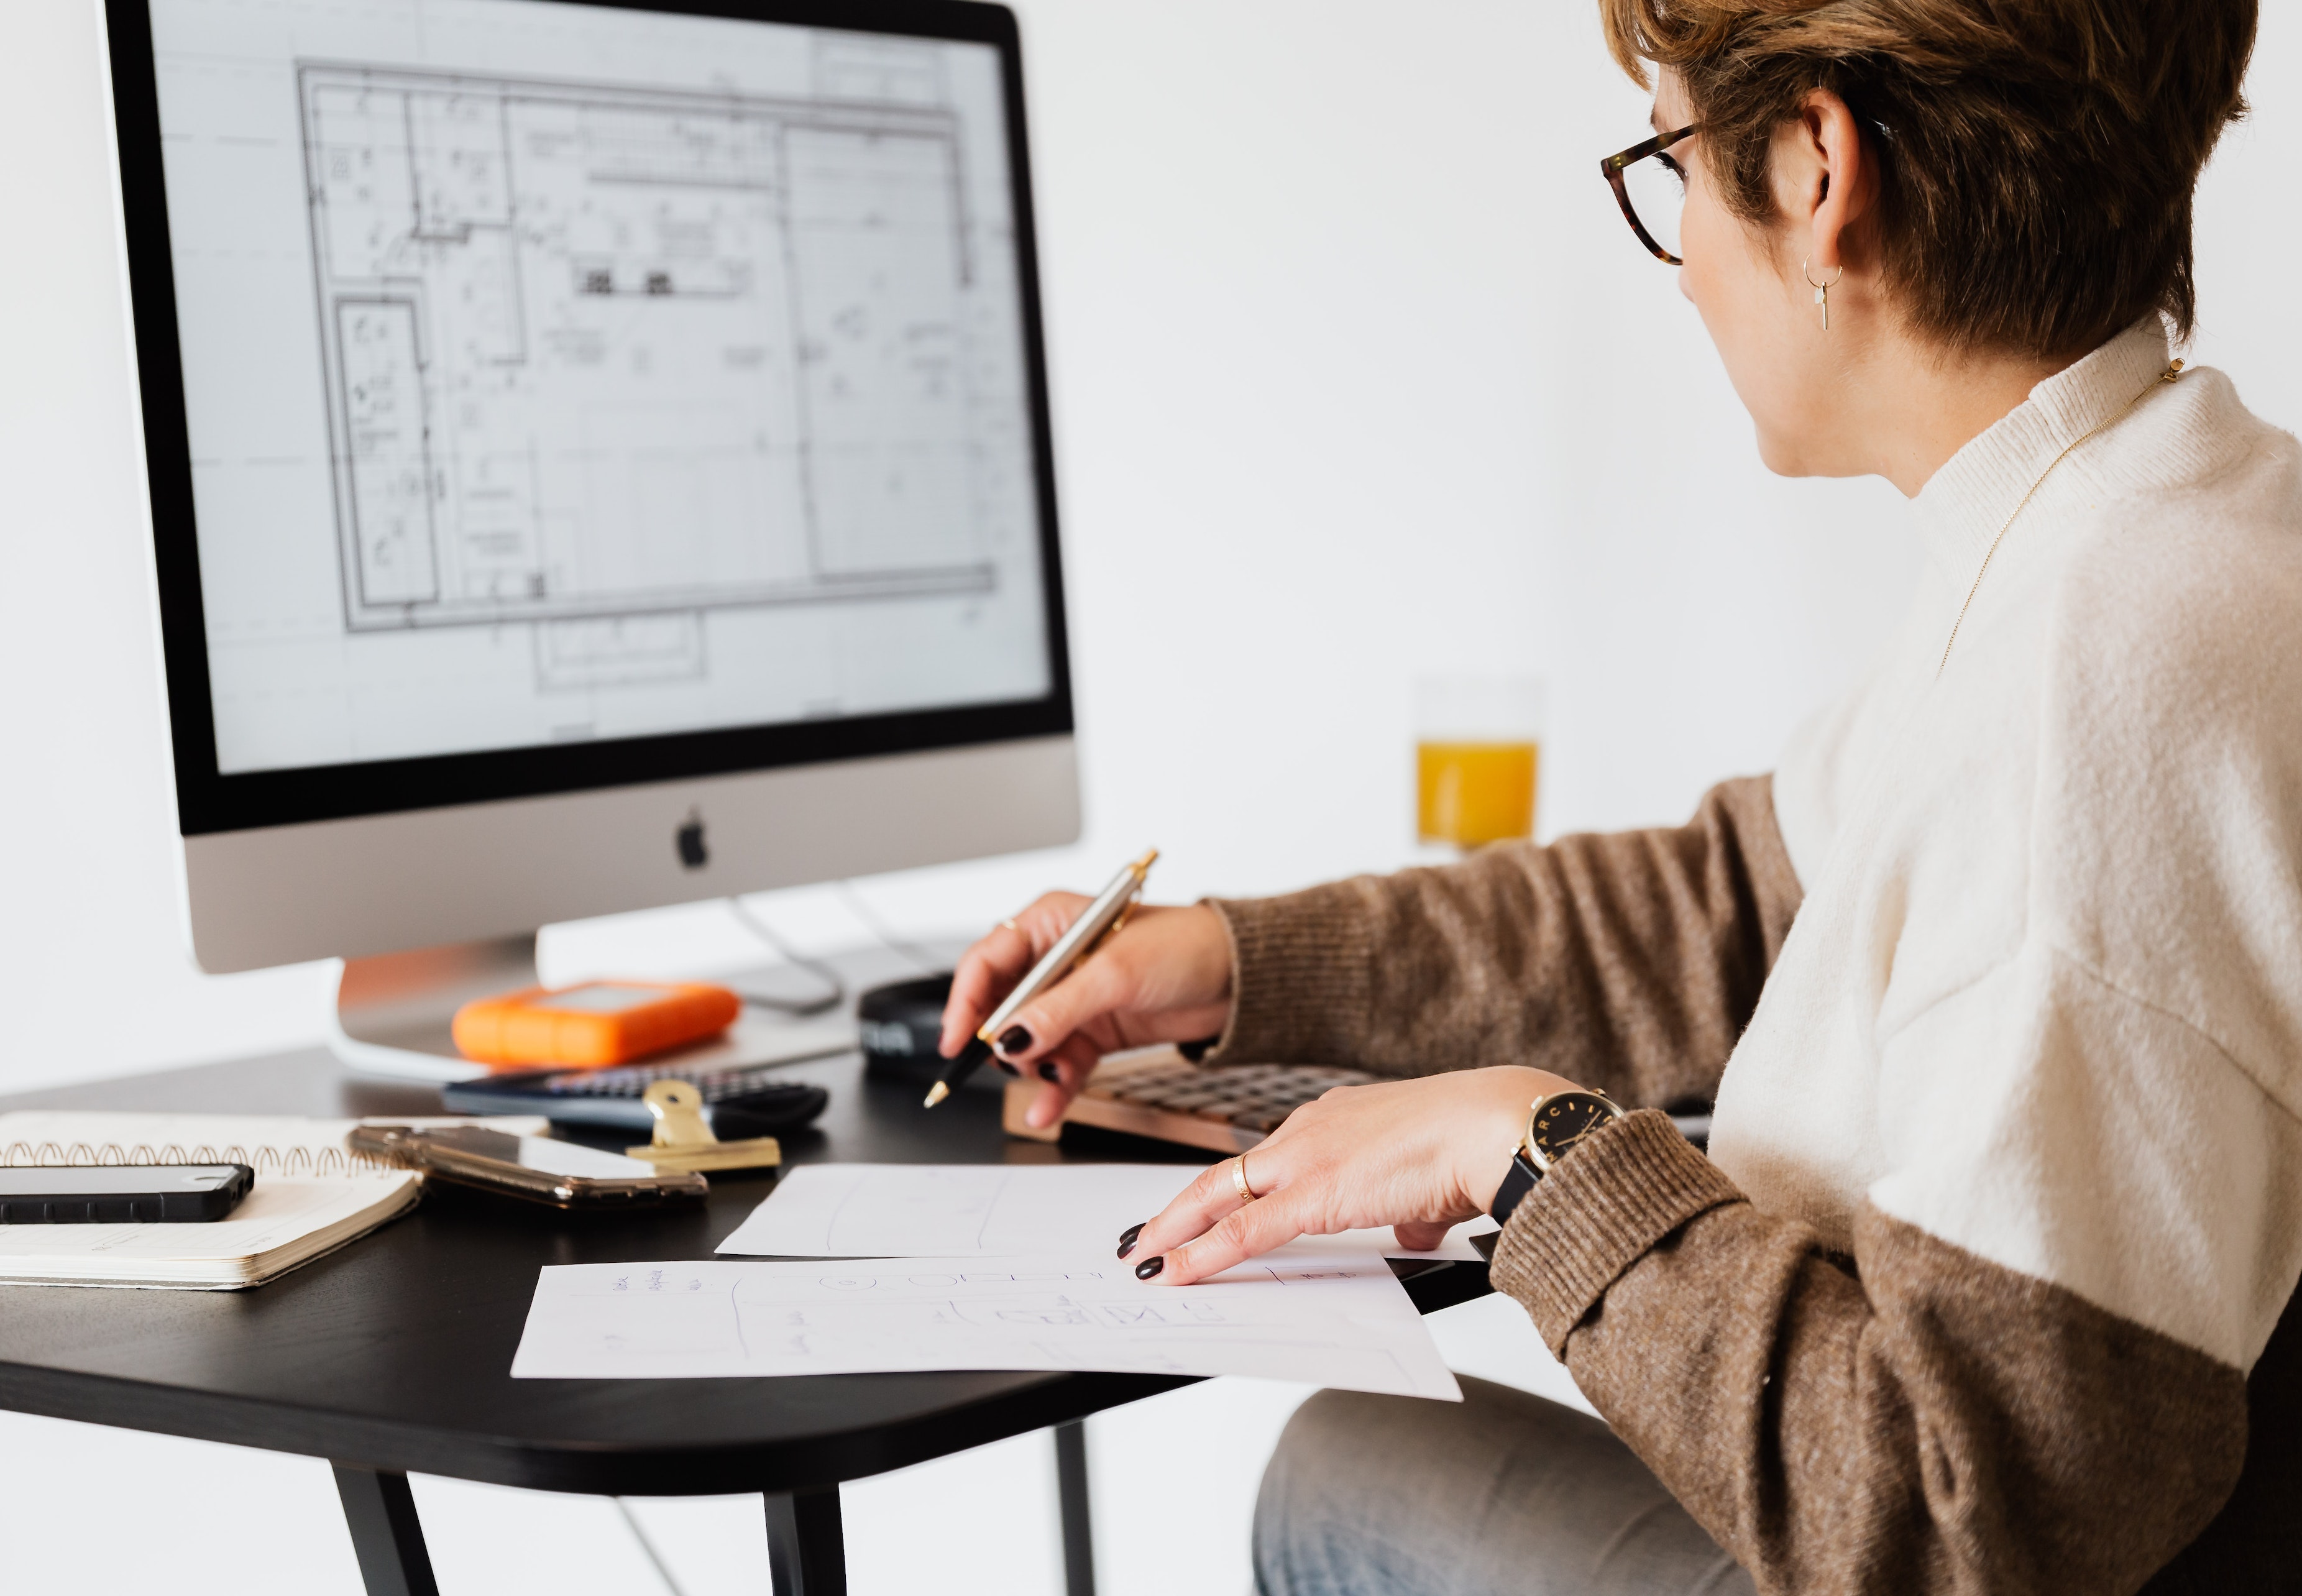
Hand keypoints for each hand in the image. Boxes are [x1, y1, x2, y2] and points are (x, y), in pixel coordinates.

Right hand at [939, 895, 1232, 1129]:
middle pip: (1000, 1006)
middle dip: (1002, 1040)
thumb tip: (1009, 1037)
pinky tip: (1047, 1108)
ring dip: (1031, 1068)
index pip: (986, 961)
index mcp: (1049, 923)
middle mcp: (1054, 960)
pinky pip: (1058, 1063)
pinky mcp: (1092, 1032)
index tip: (958, 1040)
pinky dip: (1052, 1087)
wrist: (1238, 979)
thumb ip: (1058, 1009)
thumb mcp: (1115, 975)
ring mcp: (1072, 999)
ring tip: (1048, 1081)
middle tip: (1012, 1062)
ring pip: (1028, 1042)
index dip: (965, 1001)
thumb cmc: (1185, 947)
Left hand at [1117, 1066, 1576, 1284]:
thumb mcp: (1430, 1182)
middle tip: (1145, 1233)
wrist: (1491, 1127)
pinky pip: (1242, 1230)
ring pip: (1220, 1195)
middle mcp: (1311, 1128)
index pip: (1268, 1158)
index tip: (1205, 1206)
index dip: (1230, 1187)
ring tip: (1144, 1258)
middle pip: (1229, 1172)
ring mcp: (1306, 1158)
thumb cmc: (1474, 1145)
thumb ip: (1409, 1207)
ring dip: (1176, 1229)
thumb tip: (1411, 1228)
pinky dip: (1201, 1253)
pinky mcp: (1312, 1193)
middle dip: (1181, 1207)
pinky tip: (1173, 1272)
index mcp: (1338, 1119)